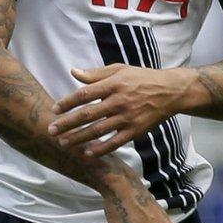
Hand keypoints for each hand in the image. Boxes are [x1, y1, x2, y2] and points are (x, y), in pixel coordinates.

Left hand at [50, 65, 187, 156]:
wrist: (170, 92)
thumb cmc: (142, 78)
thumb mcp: (120, 70)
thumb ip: (96, 74)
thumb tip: (74, 72)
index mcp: (114, 84)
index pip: (85, 94)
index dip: (68, 102)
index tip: (54, 109)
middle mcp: (119, 101)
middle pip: (88, 114)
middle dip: (67, 123)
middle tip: (51, 130)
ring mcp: (128, 117)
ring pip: (98, 131)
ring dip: (79, 138)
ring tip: (63, 143)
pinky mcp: (136, 130)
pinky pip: (115, 142)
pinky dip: (101, 149)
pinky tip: (88, 153)